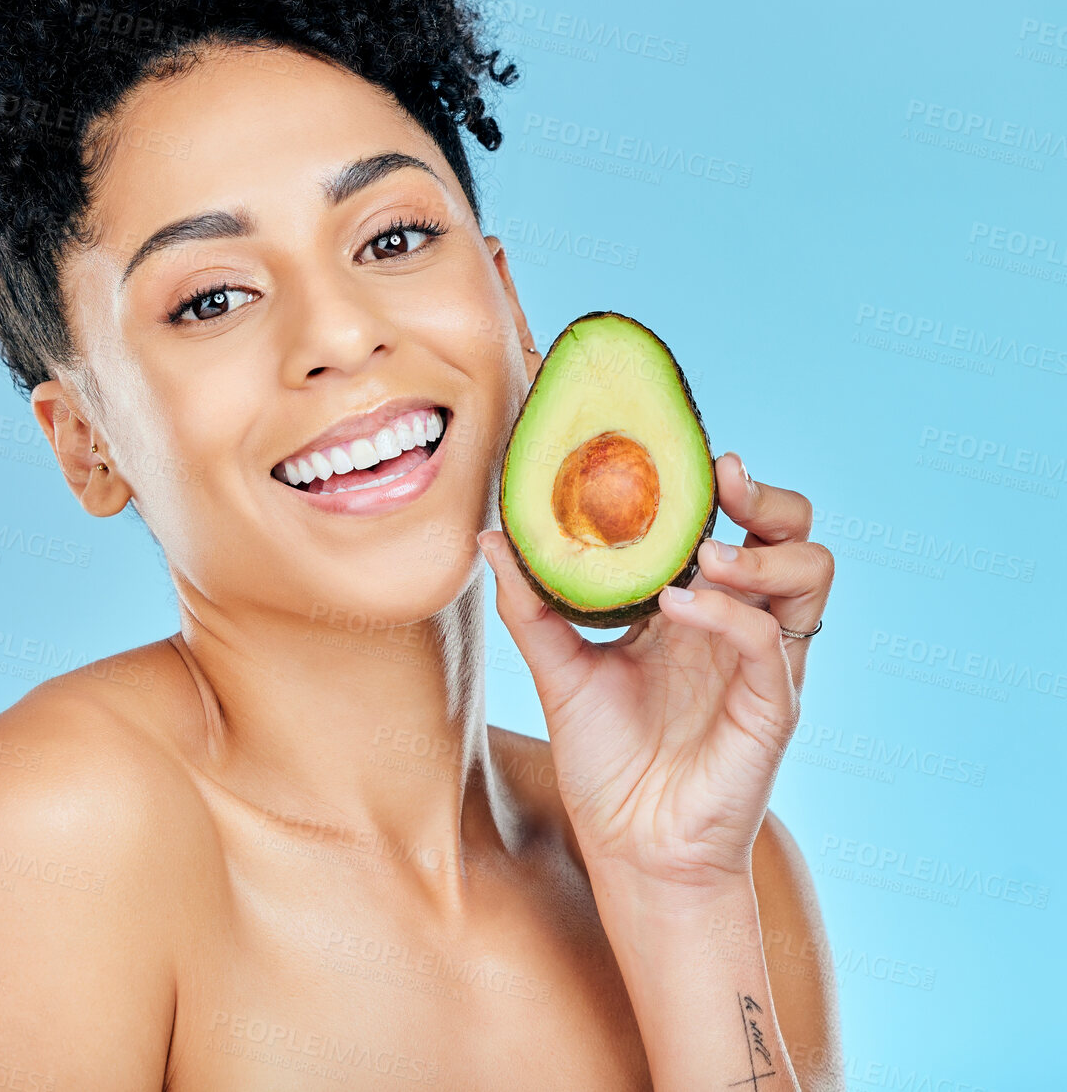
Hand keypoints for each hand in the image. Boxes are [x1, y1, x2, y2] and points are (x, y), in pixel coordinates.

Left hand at [478, 452, 832, 891]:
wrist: (628, 849)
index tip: (683, 454)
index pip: (735, 522)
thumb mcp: (558, 669)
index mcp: (698, 606)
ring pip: (811, 572)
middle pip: (794, 532)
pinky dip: (727, 613)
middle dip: (767, 495)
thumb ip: (532, 604)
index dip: (720, 483)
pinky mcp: (772, 706)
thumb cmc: (605, 760)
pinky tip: (676, 608)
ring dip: (761, 546)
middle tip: (721, 478)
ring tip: (703, 554)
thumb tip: (492, 535)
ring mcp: (762, 663)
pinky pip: (769, 641)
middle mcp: (738, 624)